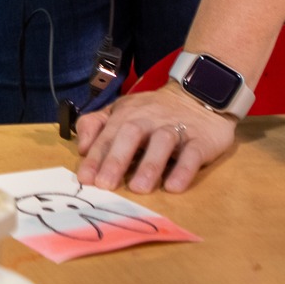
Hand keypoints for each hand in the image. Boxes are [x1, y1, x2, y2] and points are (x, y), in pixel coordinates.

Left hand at [75, 84, 236, 193]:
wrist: (199, 94)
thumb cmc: (153, 111)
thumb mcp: (121, 110)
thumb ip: (97, 125)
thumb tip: (82, 148)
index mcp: (128, 114)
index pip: (107, 134)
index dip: (95, 156)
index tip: (86, 178)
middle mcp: (150, 119)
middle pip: (131, 134)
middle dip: (116, 159)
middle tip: (105, 185)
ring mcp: (177, 128)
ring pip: (162, 142)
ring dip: (149, 165)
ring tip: (138, 188)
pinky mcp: (202, 139)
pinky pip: (193, 153)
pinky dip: (184, 170)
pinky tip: (173, 187)